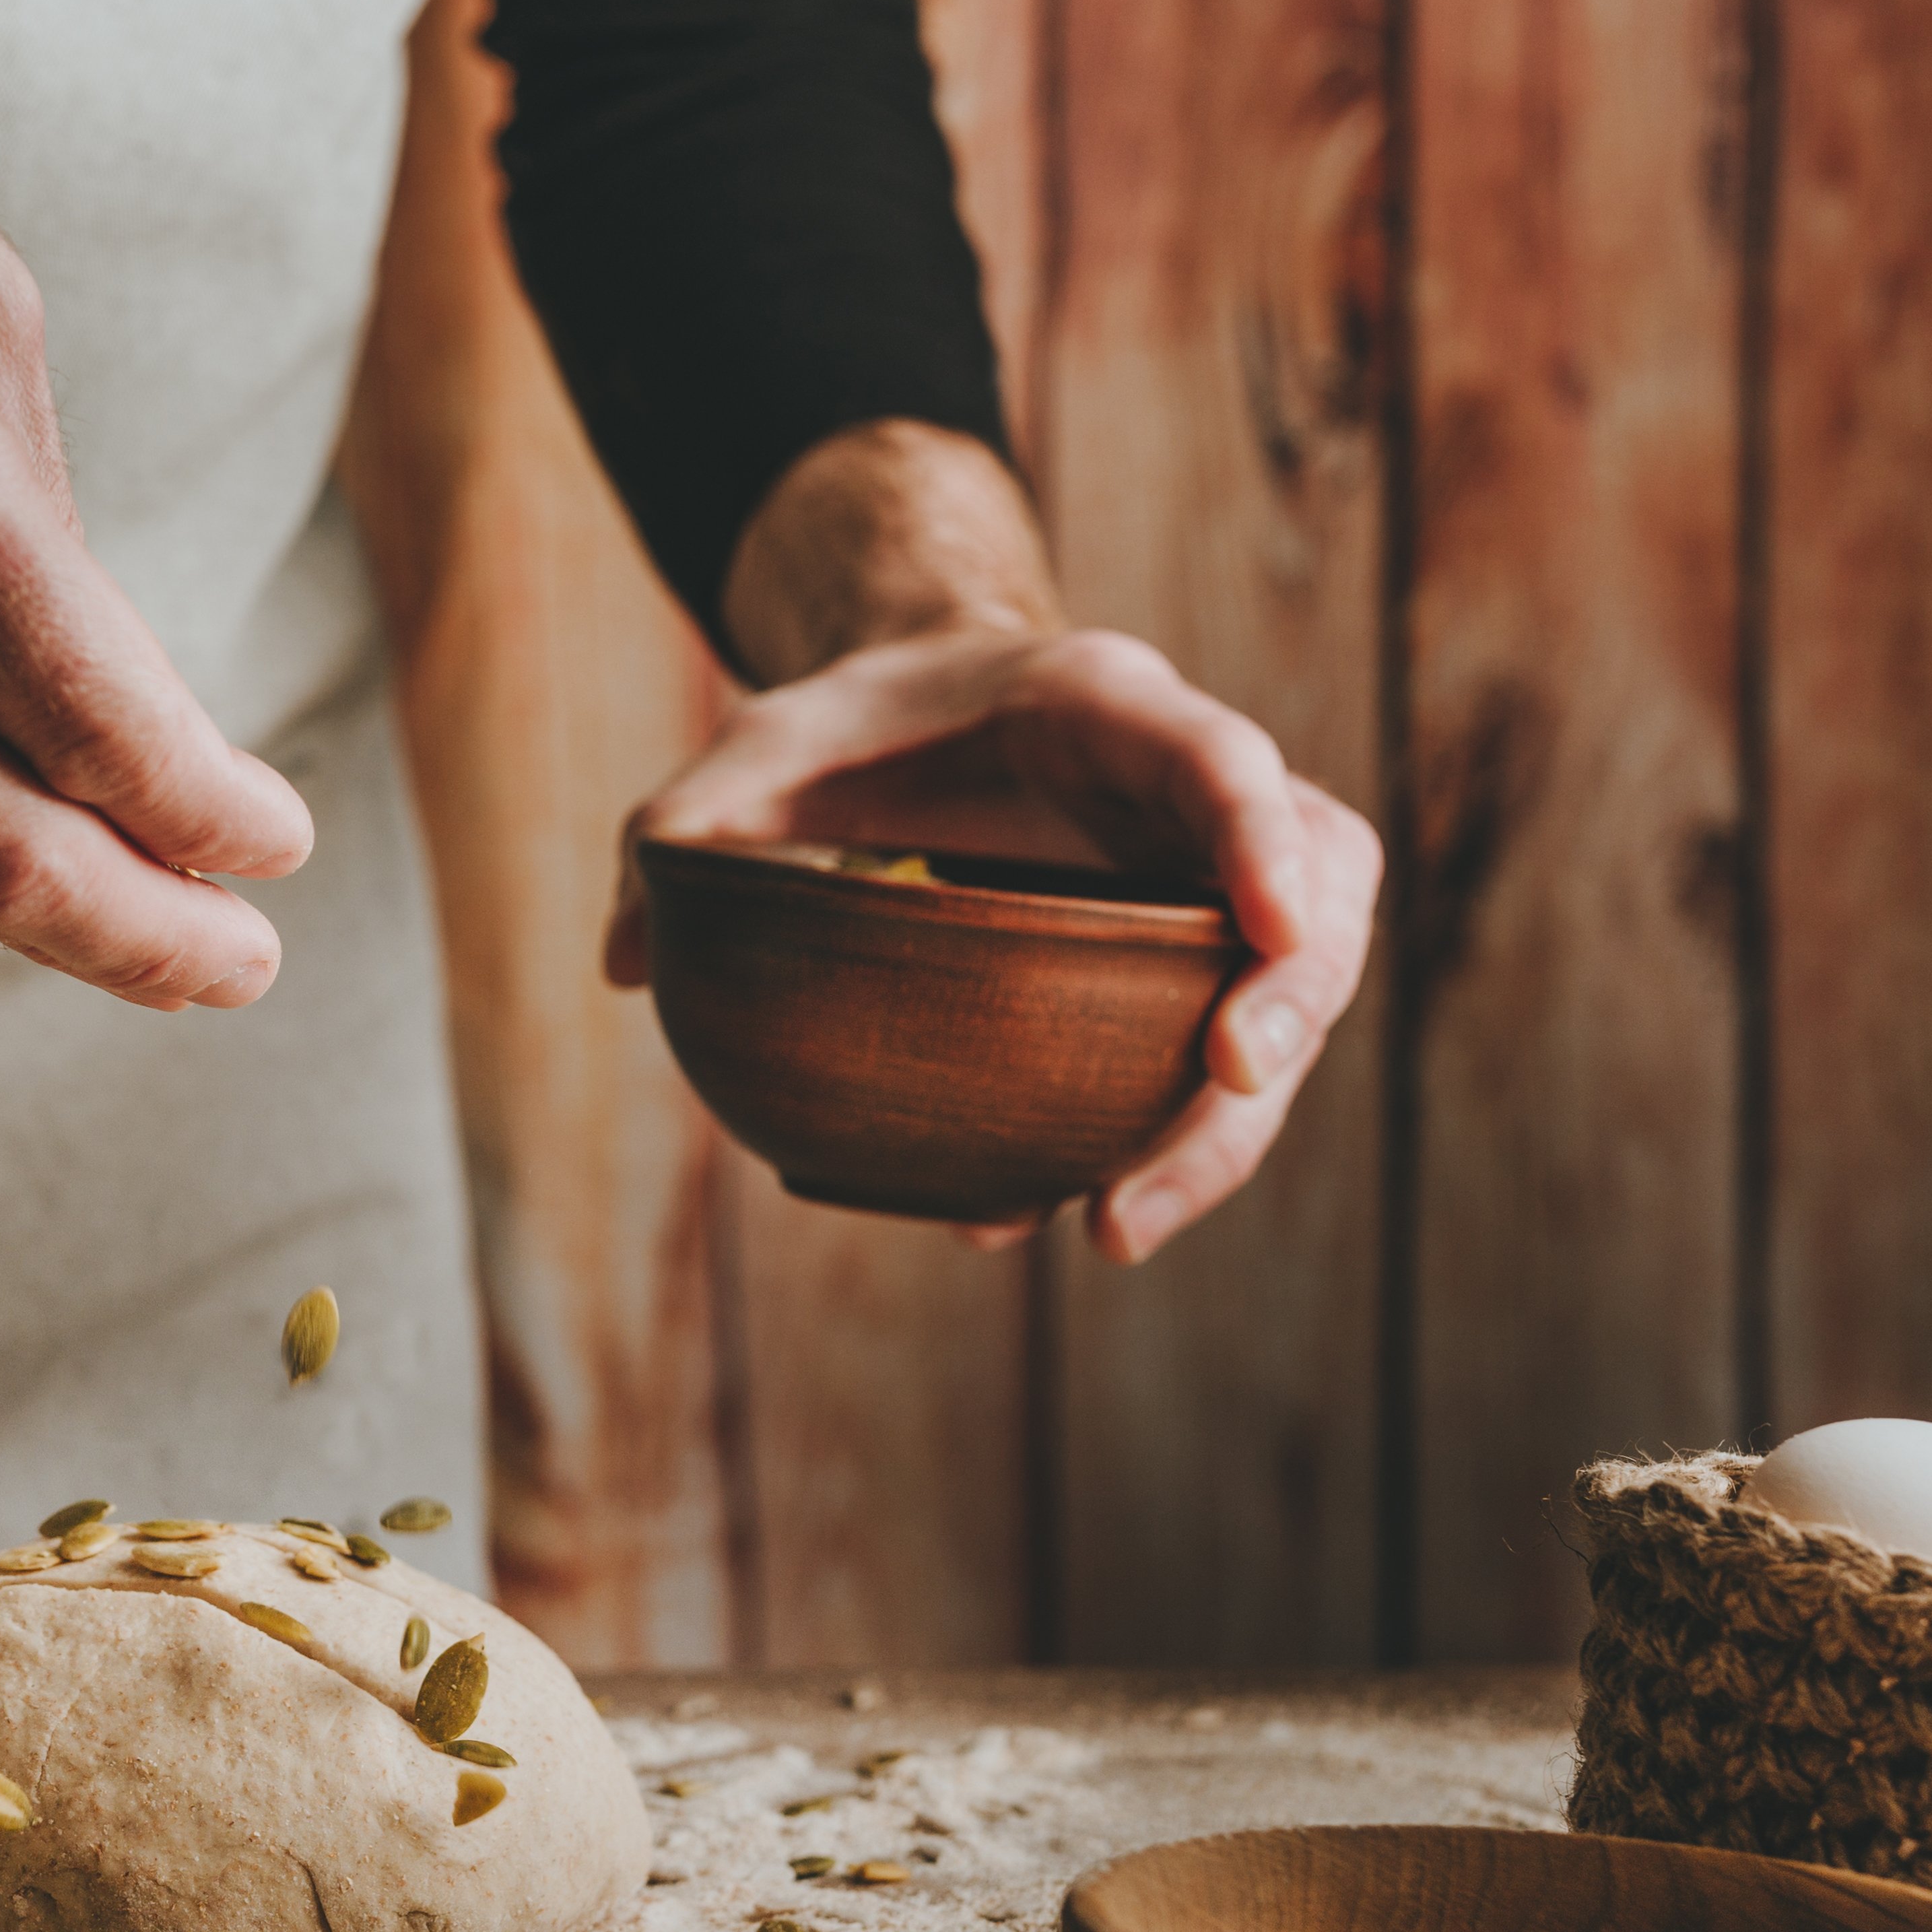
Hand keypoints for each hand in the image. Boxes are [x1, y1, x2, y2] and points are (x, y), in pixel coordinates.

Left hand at [608, 610, 1381, 1261]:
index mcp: (1103, 708)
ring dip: (1234, 1119)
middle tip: (1221, 1096)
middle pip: (1312, 890)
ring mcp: (1203, 881)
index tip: (1268, 935)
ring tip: (1117, 1224)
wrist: (904, 724)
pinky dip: (1167, 1142)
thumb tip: (619, 960)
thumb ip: (679, 832)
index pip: (1223, 758)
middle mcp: (1183, 792)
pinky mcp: (1187, 962)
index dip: (1263, 841)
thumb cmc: (839, 730)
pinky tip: (1059, 1216)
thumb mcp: (746, 751)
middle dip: (1289, 998)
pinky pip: (1215, 1054)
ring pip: (1293, 991)